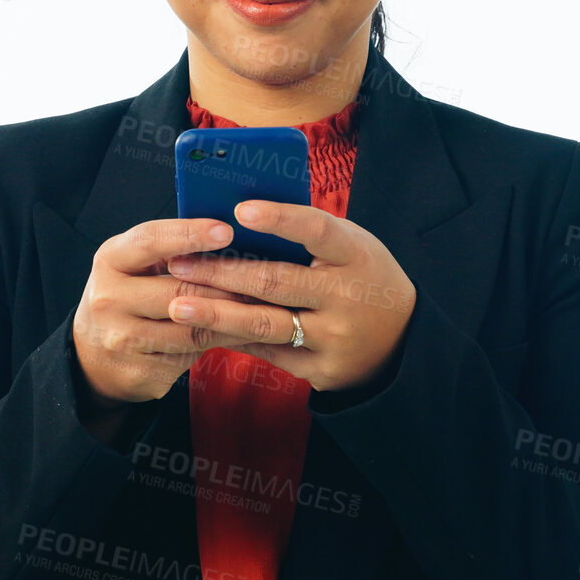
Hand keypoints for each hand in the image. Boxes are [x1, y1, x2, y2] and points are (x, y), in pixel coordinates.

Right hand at [71, 217, 273, 407]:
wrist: (93, 356)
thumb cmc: (129, 296)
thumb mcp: (135, 266)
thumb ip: (171, 250)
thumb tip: (232, 233)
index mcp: (110, 260)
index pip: (150, 241)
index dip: (189, 233)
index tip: (228, 228)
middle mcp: (108, 299)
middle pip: (178, 289)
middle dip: (226, 284)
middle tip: (268, 277)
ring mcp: (120, 340)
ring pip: (191, 329)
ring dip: (232, 319)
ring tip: (265, 306)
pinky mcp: (138, 373)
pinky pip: (191, 356)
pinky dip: (220, 345)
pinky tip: (244, 336)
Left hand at [165, 200, 416, 392]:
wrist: (402, 342)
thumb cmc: (362, 278)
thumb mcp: (351, 248)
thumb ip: (308, 236)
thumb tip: (239, 220)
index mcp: (355, 255)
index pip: (317, 230)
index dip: (280, 219)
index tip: (239, 210)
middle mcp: (346, 296)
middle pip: (275, 282)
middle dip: (221, 273)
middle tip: (180, 264)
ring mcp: (334, 337)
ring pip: (265, 324)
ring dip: (216, 315)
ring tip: (177, 307)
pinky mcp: (322, 369)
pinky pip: (269, 353)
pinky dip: (235, 339)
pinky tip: (203, 331)